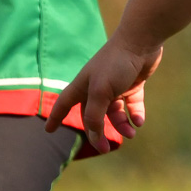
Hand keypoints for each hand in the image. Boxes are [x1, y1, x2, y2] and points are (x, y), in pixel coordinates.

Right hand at [45, 31, 163, 151]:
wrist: (141, 41)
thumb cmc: (116, 64)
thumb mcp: (100, 92)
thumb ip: (94, 115)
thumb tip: (94, 134)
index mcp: (83, 86)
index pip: (64, 104)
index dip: (56, 117)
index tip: (48, 130)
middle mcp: (96, 87)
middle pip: (92, 116)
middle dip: (97, 132)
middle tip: (106, 149)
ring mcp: (115, 86)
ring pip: (115, 113)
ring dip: (122, 125)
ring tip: (132, 133)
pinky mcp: (132, 83)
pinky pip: (132, 105)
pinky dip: (135, 114)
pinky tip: (139, 121)